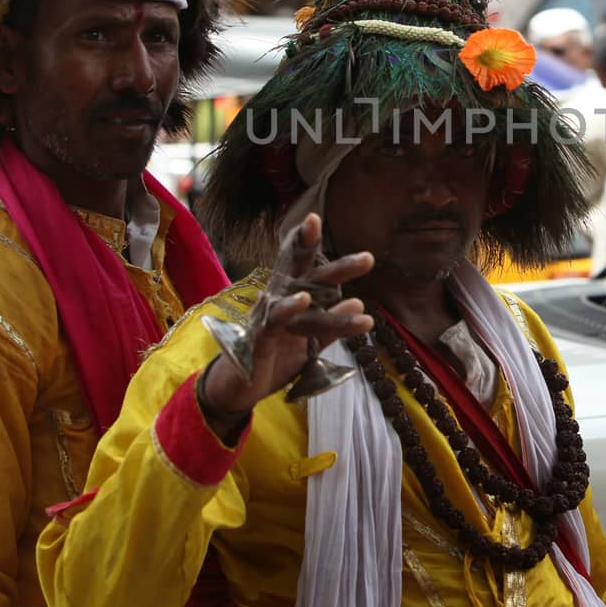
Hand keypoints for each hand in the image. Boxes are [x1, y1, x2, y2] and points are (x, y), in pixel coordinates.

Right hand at [198, 214, 372, 434]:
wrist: (238, 388)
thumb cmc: (273, 357)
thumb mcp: (308, 340)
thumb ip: (331, 323)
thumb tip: (358, 302)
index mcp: (291, 297)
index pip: (305, 267)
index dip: (310, 243)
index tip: (318, 218)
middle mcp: (279, 299)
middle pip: (305, 272)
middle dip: (331, 260)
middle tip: (367, 256)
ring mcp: (268, 316)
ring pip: (300, 295)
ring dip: (329, 283)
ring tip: (357, 270)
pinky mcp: (259, 338)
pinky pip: (275, 320)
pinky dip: (288, 308)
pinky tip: (304, 299)